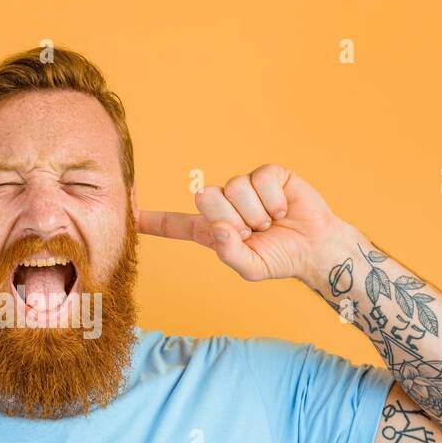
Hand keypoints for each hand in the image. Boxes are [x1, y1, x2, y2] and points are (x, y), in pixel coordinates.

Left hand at [138, 164, 345, 282]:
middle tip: (254, 231)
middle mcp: (223, 203)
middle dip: (234, 218)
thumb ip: (229, 254)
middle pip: (206, 197)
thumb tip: (219, 229)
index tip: (127, 210)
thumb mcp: (251, 268)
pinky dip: (274, 200)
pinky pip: (260, 180)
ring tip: (270, 222)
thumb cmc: (280, 258)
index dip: (151, 219)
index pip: (173, 224)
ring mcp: (244, 186)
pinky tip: (283, 208)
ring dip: (257, 213)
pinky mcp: (267, 174)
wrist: (315, 248)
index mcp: (211, 229)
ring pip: (234, 188)